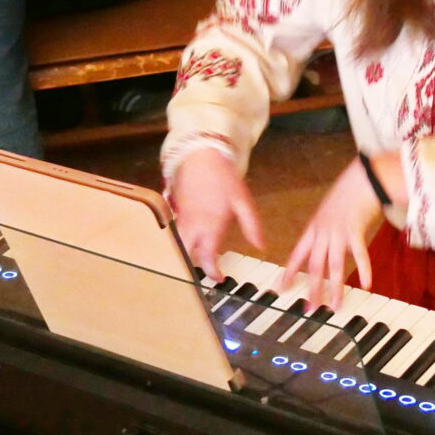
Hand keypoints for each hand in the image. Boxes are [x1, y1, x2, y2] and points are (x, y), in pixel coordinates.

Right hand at [169, 147, 263, 281]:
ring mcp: (181, 218)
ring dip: (186, 254)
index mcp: (210, 226)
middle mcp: (192, 226)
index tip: (220, 277)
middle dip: (192, 268)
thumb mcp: (243, 202)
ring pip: (178, 245)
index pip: (207, 258)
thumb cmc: (223, 178)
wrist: (201, 156)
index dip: (213, 272)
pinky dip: (180, 240)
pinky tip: (189, 240)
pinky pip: (174, 232)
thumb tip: (260, 246)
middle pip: (186, 256)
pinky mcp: (175, 211)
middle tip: (204, 271)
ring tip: (198, 259)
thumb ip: (251, 226)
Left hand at [280, 158, 382, 311]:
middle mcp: (323, 232)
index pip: (298, 255)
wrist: (361, 178)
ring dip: (335, 288)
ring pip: (334, 265)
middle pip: (315, 266)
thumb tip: (327, 247)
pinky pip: (360, 254)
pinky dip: (364, 270)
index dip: (289, 272)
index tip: (281, 288)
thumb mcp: (329, 212)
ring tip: (335, 306)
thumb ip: (325, 230)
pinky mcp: (356, 230)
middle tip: (309, 309)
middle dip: (312, 289)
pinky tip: (366, 284)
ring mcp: (339, 232)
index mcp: (314, 228)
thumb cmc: (348, 195)